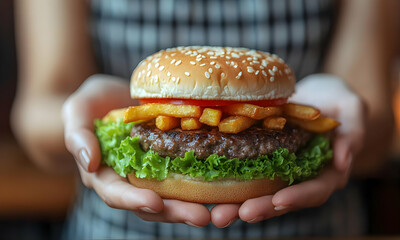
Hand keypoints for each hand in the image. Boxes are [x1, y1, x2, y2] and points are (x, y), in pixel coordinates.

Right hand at [62, 74, 210, 226]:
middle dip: (175, 212)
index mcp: (104, 175)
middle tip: (201, 217)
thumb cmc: (91, 104)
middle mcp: (129, 181)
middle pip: (150, 205)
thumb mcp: (78, 111)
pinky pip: (184, 179)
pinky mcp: (169, 165)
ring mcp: (151, 175)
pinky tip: (223, 187)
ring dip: (193, 206)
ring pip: (171, 198)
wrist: (111, 99)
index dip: (134, 200)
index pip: (116, 193)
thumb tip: (89, 162)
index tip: (155, 203)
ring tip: (218, 211)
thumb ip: (78, 135)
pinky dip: (201, 186)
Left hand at [210, 74, 366, 226]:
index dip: (298, 196)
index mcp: (328, 171)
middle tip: (232, 215)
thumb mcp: (352, 107)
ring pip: (262, 195)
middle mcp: (304, 178)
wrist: (316, 95)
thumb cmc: (337, 100)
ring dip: (239, 206)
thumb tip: (345, 160)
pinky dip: (232, 185)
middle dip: (259, 209)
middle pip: (283, 200)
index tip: (278, 200)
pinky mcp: (265, 164)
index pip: (316, 190)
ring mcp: (283, 173)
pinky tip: (212, 190)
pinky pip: (249, 178)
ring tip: (217, 214)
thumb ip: (353, 132)